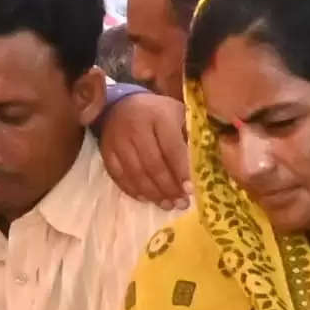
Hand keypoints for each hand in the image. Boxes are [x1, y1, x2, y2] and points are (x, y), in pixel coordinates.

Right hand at [98, 87, 194, 205]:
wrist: (123, 104)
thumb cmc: (159, 113)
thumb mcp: (179, 115)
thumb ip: (190, 136)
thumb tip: (203, 167)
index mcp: (159, 116)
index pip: (171, 148)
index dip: (181, 171)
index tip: (190, 190)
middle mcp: (136, 128)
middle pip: (153, 165)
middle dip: (168, 188)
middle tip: (181, 203)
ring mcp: (118, 140)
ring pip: (136, 174)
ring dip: (153, 194)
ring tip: (167, 205)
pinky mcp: (106, 151)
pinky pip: (119, 176)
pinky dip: (133, 191)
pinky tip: (147, 199)